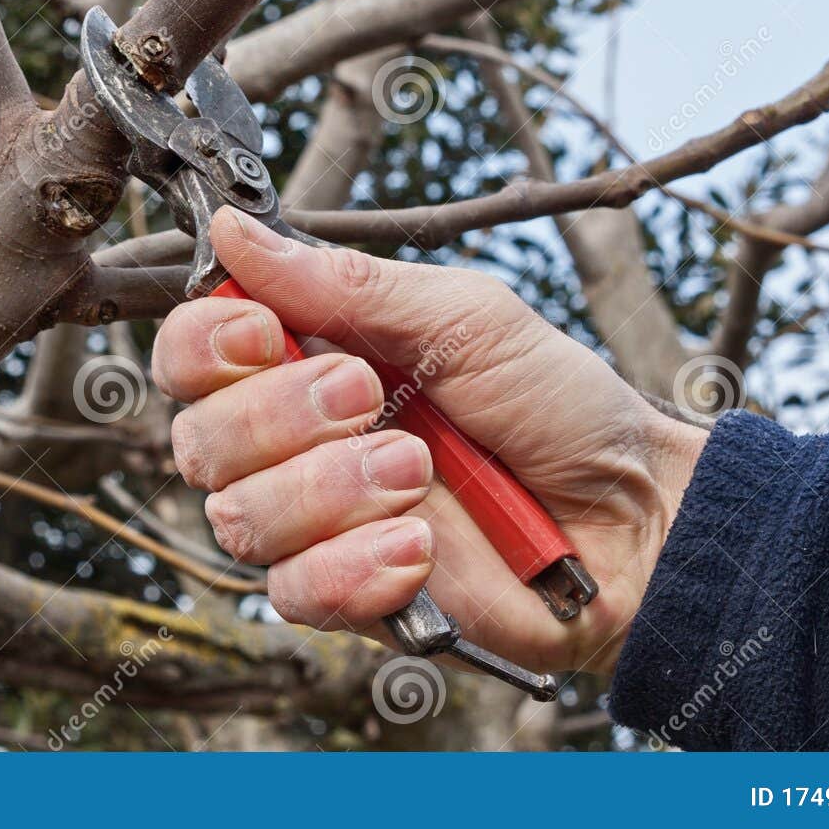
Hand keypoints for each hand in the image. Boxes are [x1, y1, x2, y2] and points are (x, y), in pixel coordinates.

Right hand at [151, 208, 706, 674]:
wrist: (634, 514)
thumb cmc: (557, 404)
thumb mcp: (463, 317)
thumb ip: (345, 284)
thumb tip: (235, 231)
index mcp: (311, 359)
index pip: (194, 353)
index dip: (206, 343)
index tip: (264, 331)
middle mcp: (295, 444)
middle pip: (201, 438)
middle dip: (279, 415)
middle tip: (369, 396)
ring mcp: (317, 525)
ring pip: (240, 518)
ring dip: (330, 489)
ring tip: (419, 473)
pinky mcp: (347, 597)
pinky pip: (295, 592)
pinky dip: (356, 566)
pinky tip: (419, 549)